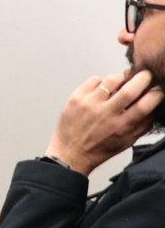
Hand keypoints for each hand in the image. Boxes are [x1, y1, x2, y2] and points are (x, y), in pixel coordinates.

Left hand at [45, 69, 163, 174]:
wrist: (71, 152)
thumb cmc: (100, 148)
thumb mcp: (127, 141)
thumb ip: (142, 125)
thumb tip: (154, 107)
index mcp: (121, 126)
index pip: (144, 106)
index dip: (155, 95)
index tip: (158, 90)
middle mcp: (106, 114)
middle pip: (130, 89)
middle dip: (142, 79)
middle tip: (146, 75)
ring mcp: (89, 104)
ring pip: (111, 80)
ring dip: (122, 77)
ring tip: (124, 80)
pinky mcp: (76, 97)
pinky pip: (94, 80)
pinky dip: (102, 80)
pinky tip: (104, 87)